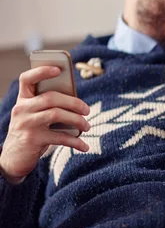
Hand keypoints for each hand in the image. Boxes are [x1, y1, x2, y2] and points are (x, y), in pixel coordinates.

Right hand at [0, 66, 90, 183]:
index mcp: (23, 99)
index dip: (41, 71)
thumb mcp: (36, 116)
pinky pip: (60, 137)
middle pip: (50, 97)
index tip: (58, 69)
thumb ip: (50, 106)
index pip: (26, 79)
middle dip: (73, 102)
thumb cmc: (32, 131)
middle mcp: (22, 109)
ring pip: (56, 114)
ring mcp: (26, 124)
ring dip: (77, 120)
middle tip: (87, 110)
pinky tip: (84, 146)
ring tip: (87, 126)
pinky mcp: (32, 140)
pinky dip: (76, 142)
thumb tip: (79, 103)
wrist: (13, 158)